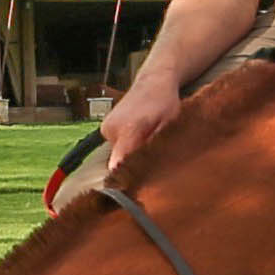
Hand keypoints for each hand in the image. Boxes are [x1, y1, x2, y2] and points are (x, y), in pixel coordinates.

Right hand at [89, 69, 185, 189]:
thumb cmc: (166, 103)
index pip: (120, 163)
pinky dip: (126, 147)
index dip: (125, 180)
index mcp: (129, 128)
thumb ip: (155, 145)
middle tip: (152, 163)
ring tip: (147, 142)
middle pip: (120, 162)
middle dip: (134, 166)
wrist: (154, 82)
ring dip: (131, 155)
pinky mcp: (104, 128)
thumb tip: (146, 168)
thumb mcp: (169, 125)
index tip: (131, 192)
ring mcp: (106, 128)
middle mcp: (112, 129)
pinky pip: (115, 147)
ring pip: (118, 155)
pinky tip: (139, 137)